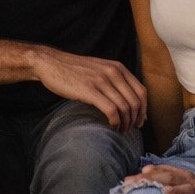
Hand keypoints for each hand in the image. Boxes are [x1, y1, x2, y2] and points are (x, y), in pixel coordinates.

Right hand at [28, 48, 146, 131]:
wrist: (50, 63)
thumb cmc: (74, 70)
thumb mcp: (99, 69)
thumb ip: (115, 80)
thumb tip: (130, 102)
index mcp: (118, 67)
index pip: (141, 91)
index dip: (143, 110)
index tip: (139, 122)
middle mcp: (113, 72)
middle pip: (135, 102)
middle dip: (135, 120)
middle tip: (130, 130)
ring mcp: (101, 80)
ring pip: (125, 107)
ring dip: (125, 123)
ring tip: (120, 130)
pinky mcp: (89, 90)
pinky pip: (111, 110)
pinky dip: (115, 121)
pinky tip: (112, 125)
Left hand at [123, 164, 194, 193]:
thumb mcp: (178, 182)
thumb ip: (162, 175)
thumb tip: (144, 169)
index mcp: (181, 175)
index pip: (160, 172)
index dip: (144, 176)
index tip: (127, 182)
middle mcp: (190, 182)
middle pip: (171, 178)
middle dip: (154, 180)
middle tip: (138, 185)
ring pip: (188, 190)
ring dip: (177, 191)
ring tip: (165, 192)